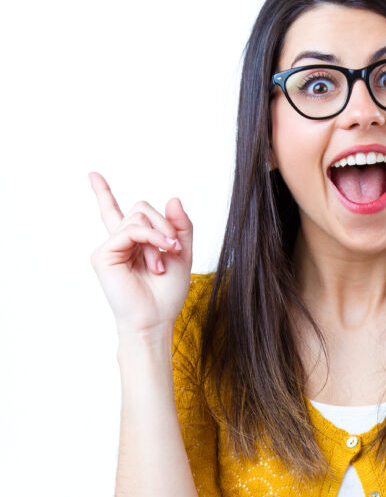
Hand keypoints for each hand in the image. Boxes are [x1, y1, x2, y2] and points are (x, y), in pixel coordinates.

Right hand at [88, 171, 192, 336]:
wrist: (155, 320)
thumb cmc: (166, 295)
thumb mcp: (181, 255)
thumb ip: (180, 227)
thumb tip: (173, 198)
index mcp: (132, 244)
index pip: (116, 213)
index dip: (103, 193)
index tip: (92, 175)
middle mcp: (118, 243)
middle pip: (141, 208)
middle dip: (164, 225)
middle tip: (173, 248)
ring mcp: (109, 248)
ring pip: (138, 216)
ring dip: (160, 236)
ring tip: (162, 262)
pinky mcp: (103, 254)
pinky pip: (132, 229)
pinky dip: (150, 239)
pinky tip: (157, 258)